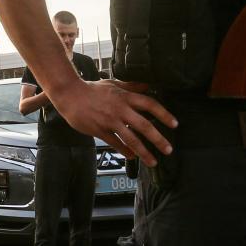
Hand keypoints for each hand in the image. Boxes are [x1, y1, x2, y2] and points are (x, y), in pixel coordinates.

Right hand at [53, 79, 177, 166]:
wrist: (70, 94)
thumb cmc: (92, 89)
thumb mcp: (114, 83)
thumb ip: (132, 86)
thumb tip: (148, 85)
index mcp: (125, 97)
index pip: (150, 105)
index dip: (164, 114)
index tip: (174, 124)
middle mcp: (120, 109)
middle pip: (144, 125)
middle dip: (158, 139)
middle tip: (168, 150)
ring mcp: (110, 121)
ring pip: (131, 138)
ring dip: (144, 152)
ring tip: (153, 161)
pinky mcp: (99, 130)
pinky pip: (115, 143)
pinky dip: (125, 150)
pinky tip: (132, 156)